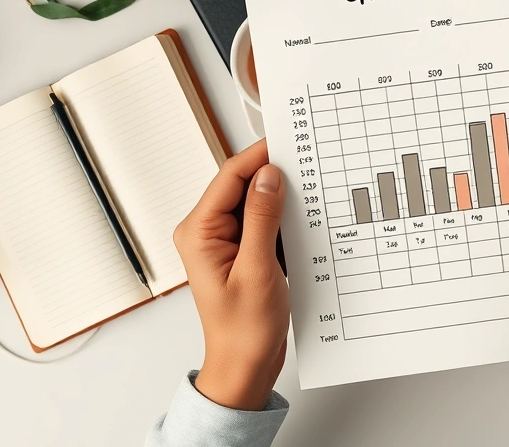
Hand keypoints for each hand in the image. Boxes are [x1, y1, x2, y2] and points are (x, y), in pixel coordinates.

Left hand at [173, 139, 288, 410]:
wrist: (244, 365)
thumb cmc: (243, 330)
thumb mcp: (258, 269)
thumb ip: (263, 219)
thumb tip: (269, 177)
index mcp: (199, 232)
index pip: (230, 178)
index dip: (259, 157)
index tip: (287, 142)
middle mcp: (207, 232)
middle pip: (242, 186)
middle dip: (273, 176)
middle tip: (307, 165)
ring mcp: (225, 241)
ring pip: (256, 203)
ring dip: (281, 200)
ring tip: (309, 194)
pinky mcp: (243, 251)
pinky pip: (263, 223)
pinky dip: (283, 220)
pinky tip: (302, 222)